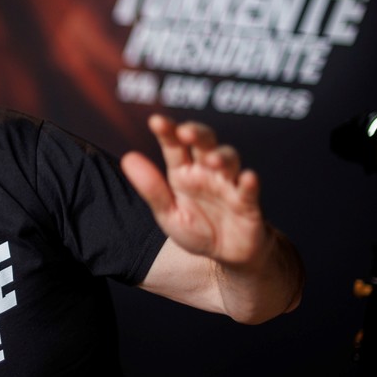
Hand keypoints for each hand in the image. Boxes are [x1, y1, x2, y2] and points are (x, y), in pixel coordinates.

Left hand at [121, 114, 268, 266]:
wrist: (227, 255)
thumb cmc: (196, 229)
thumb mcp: (168, 213)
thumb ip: (151, 189)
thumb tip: (128, 158)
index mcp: (183, 172)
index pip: (174, 146)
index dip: (167, 132)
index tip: (156, 121)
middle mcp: (207, 172)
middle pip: (205, 143)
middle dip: (197, 134)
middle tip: (185, 132)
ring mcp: (229, 184)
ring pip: (229, 160)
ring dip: (222, 157)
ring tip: (212, 160)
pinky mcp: (248, 203)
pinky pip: (249, 190)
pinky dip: (249, 183)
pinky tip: (247, 177)